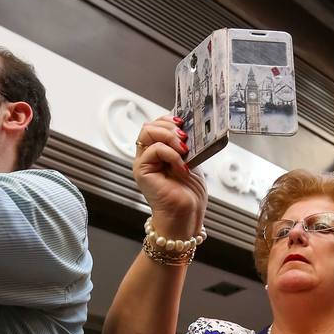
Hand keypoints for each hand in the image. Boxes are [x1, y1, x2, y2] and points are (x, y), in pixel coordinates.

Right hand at [133, 116, 206, 239]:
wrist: (187, 214)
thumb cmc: (189, 193)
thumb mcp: (191, 160)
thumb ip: (185, 144)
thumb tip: (187, 126)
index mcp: (158, 152)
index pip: (156, 125)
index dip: (169, 120)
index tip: (185, 124)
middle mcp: (147, 156)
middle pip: (149, 125)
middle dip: (169, 126)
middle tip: (185, 138)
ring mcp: (143, 163)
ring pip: (147, 132)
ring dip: (170, 137)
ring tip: (183, 150)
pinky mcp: (141, 171)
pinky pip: (154, 150)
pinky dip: (171, 153)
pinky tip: (181, 165)